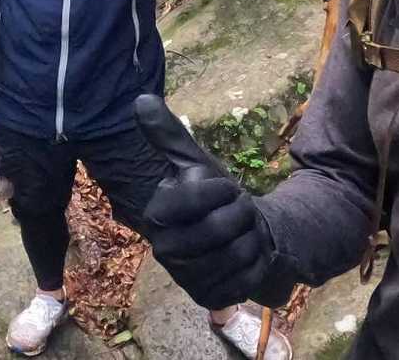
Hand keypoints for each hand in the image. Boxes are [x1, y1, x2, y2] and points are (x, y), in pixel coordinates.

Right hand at [135, 94, 276, 309]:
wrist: (237, 236)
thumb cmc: (214, 197)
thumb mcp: (195, 162)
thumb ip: (168, 134)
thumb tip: (141, 99)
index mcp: (156, 215)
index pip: (194, 200)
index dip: (218, 190)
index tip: (224, 186)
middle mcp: (165, 250)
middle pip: (219, 229)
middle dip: (241, 212)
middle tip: (240, 208)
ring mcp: (187, 278)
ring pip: (236, 253)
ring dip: (251, 236)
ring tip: (244, 229)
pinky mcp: (210, 298)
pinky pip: (246, 278)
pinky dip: (257, 262)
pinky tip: (249, 254)